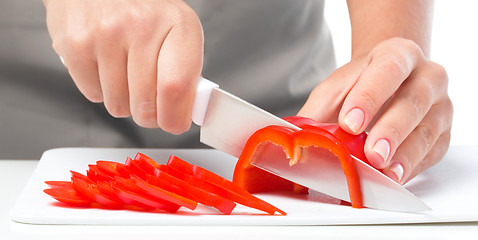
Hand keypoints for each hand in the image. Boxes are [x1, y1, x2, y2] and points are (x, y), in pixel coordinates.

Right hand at [43, 0, 203, 133]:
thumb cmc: (142, 10)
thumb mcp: (177, 29)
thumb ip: (185, 71)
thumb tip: (185, 113)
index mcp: (178, 24)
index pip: (176, 88)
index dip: (174, 117)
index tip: (174, 123)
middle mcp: (142, 25)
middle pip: (146, 105)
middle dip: (149, 114)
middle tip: (149, 100)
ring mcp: (106, 34)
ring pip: (118, 105)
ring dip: (123, 101)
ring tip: (125, 73)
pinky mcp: (76, 43)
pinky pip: (93, 95)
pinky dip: (100, 90)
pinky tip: (104, 66)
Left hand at [299, 38, 452, 183]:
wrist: (391, 81)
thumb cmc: (361, 85)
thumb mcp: (335, 89)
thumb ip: (316, 112)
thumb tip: (290, 140)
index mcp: (399, 54)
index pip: (388, 70)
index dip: (369, 97)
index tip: (350, 123)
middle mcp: (427, 76)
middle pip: (412, 102)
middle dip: (390, 131)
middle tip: (372, 155)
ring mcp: (440, 105)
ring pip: (427, 130)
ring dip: (404, 155)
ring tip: (384, 171)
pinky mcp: (443, 133)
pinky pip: (431, 152)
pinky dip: (411, 167)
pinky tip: (394, 176)